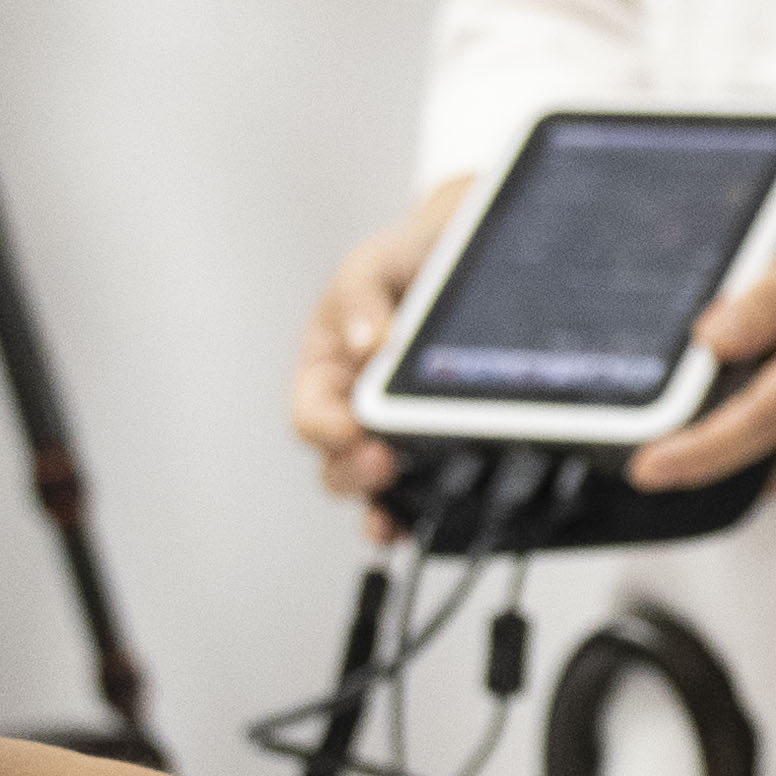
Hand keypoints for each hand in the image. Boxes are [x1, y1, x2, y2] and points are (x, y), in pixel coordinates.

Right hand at [291, 171, 472, 511]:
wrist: (464, 256)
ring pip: (377, 487)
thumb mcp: (372, 262)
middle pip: (337, 464)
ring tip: (397, 515)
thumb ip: (360, 295)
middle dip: (355, 473)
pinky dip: (422, 510)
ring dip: (383, 505)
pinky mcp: (437, 447)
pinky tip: (433, 519)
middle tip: (384, 463)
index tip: (354, 427)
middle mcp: (353, 410)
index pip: (310, 414)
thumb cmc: (406, 258)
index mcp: (326, 370)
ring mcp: (394, 434)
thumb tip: (365, 341)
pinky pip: (424, 490)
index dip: (327, 428)